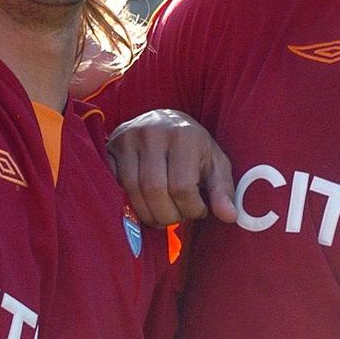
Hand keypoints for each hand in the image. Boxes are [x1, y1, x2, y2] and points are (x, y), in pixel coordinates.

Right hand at [107, 111, 237, 227]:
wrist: (164, 121)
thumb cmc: (194, 148)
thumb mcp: (215, 164)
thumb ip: (223, 189)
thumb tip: (229, 216)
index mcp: (183, 135)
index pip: (182, 187)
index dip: (190, 209)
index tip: (197, 210)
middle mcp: (153, 132)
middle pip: (154, 190)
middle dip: (167, 215)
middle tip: (177, 217)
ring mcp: (127, 138)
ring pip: (132, 190)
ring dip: (147, 213)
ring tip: (161, 214)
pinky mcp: (109, 147)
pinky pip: (114, 184)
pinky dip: (127, 202)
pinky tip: (142, 204)